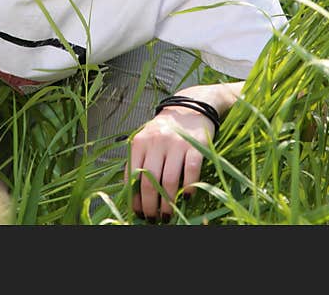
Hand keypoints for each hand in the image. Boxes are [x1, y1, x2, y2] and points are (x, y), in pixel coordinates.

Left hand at [126, 105, 215, 221]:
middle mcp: (156, 142)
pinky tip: (187, 198)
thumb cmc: (165, 131)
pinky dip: (189, 187)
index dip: (134, 198)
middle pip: (150, 181)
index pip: (133, 176)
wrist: (191, 108)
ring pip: (170, 180)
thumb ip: (140, 161)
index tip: (137, 213)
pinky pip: (191, 171)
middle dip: (150, 205)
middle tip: (152, 219)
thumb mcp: (147, 141)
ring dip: (168, 203)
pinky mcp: (196, 146)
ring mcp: (177, 143)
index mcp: (140, 142)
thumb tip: (133, 195)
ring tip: (168, 215)